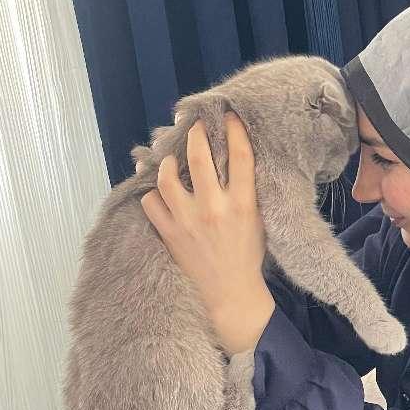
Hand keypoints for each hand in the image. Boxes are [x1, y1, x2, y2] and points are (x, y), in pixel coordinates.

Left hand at [139, 111, 273, 352]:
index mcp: (243, 204)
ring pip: (167, 177)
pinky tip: (160, 192)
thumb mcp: (258, 220)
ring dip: (168, 162)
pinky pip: (150, 203)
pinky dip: (153, 194)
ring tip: (172, 159)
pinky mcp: (169, 234)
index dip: (234, 130)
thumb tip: (234, 157)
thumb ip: (247, 191)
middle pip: (199, 157)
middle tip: (195, 127)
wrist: (229, 293)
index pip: (240, 156)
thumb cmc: (247, 255)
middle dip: (196, 134)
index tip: (228, 115)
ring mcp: (187, 221)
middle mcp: (214, 208)